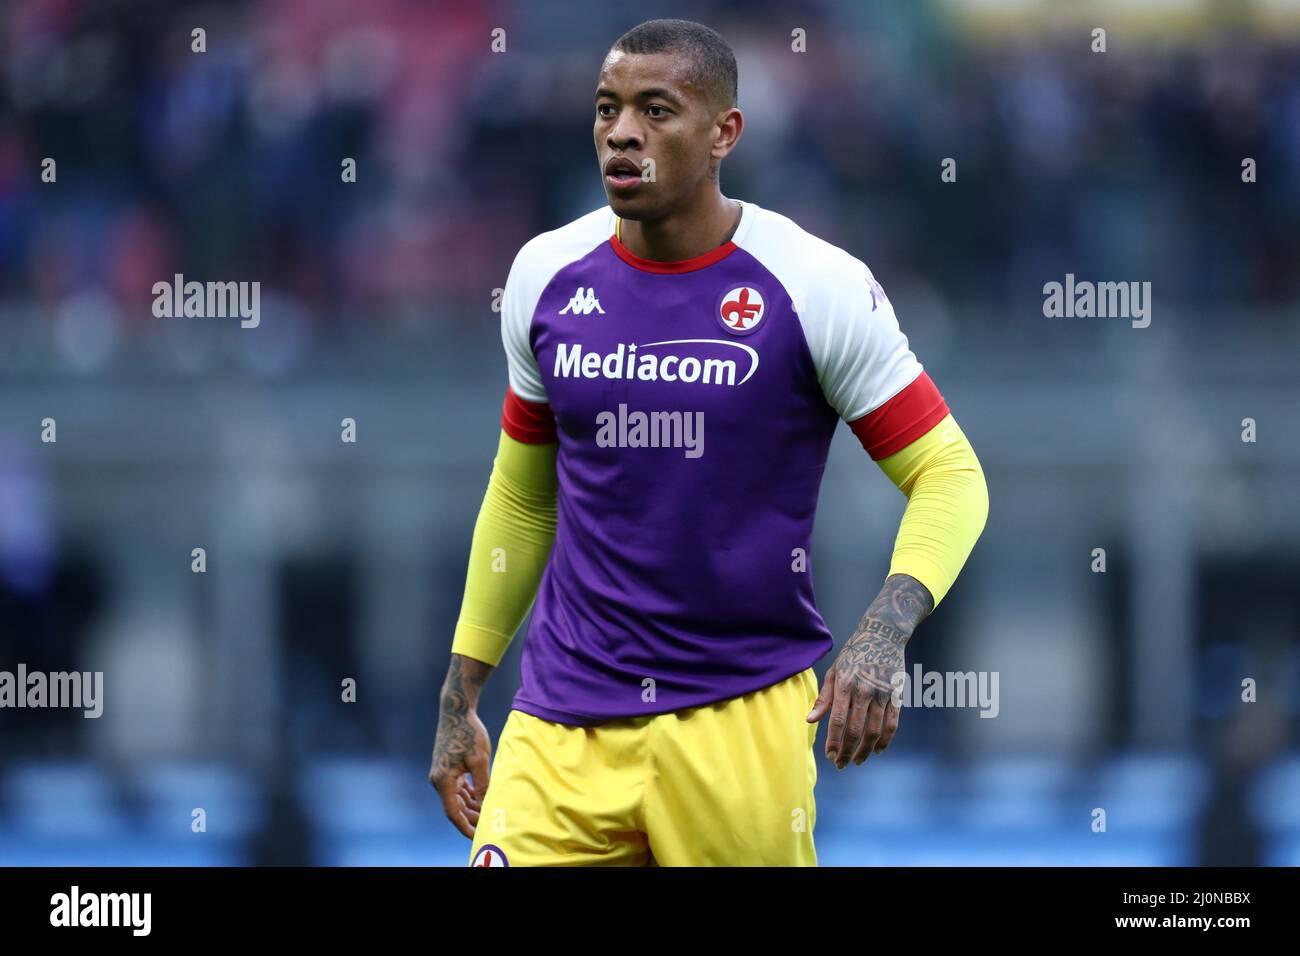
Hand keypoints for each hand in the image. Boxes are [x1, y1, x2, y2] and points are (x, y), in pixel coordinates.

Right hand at [428, 655, 493, 838]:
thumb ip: (482, 784)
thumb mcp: (480, 760)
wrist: (456, 710)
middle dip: (471, 818)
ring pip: (457, 798)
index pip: (453, 812)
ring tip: (488, 814)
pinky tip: (481, 799)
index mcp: (443, 781)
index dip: (465, 826)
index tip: (478, 837)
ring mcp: (442, 773)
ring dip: (471, 807)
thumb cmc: (469, 733)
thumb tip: (486, 804)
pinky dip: (469, 795)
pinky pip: (458, 788)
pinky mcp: (447, 767)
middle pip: (455, 807)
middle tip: (489, 826)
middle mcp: (439, 780)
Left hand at [806, 573, 932, 768]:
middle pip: (855, 730)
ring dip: (865, 750)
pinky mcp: (896, 696)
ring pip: (875, 731)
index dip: (833, 742)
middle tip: (840, 764)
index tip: (829, 756)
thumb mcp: (834, 670)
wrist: (883, 635)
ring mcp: (882, 694)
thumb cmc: (853, 653)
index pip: (837, 720)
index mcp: (845, 684)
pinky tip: (878, 750)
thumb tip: (809, 720)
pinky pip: (892, 724)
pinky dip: (886, 740)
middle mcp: (864, 691)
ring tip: (856, 761)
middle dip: (847, 751)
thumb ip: (823, 698)